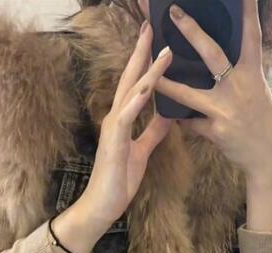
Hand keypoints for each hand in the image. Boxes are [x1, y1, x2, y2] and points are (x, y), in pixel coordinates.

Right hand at [68, 21, 173, 240]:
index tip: (158, 42)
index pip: (136, 84)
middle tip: (152, 27)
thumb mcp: (142, 152)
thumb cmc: (119, 181)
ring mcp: (113, 127)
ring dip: (147, 70)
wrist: (103, 205)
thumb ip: (152, 132)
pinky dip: (137, 100)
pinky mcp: (114, 141)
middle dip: (142, 52)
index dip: (146, 63)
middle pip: (130, 78)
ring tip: (163, 49)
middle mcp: (116, 117)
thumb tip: (168, 116)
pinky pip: (126, 116)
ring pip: (130, 92)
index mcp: (123, 119)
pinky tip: (148, 86)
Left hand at [153, 0, 271, 230]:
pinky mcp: (217, 132)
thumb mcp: (258, 91)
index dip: (247, 13)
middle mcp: (240, 88)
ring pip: (189, 94)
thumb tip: (224, 58)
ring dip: (167, 86)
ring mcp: (227, 110)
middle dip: (192, 32)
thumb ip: (241, 74)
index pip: (250, 37)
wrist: (268, 157)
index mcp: (252, 74)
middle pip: (212, 54)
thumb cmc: (261, 121)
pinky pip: (192, 124)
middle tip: (173, 12)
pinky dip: (183, 121)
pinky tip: (174, 119)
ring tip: (149, 76)